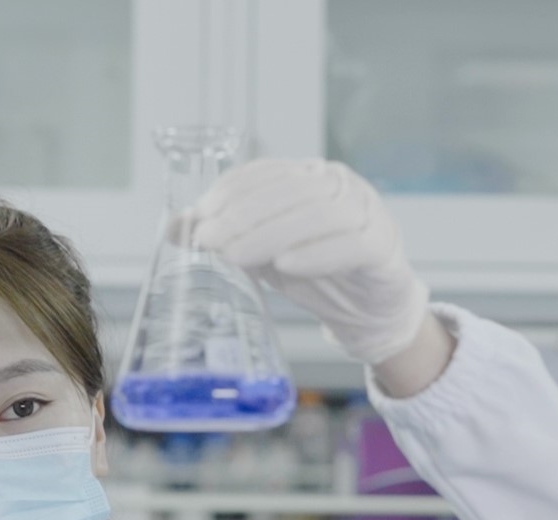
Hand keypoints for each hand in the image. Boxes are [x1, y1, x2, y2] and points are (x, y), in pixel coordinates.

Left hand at [193, 158, 430, 366]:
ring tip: (236, 256)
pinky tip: (286, 266)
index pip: (266, 172)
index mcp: (308, 176)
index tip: (200, 217)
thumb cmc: (315, 273)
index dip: (230, 191)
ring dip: (272, 234)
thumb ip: (227, 236)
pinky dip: (317, 254)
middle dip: (243, 215)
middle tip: (209, 241)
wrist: (367, 309)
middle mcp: (339, 185)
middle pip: (290, 190)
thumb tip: (175, 227)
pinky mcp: (382, 245)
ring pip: (319, 213)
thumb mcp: (263, 253)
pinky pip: (353, 244)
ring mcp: (366, 211)